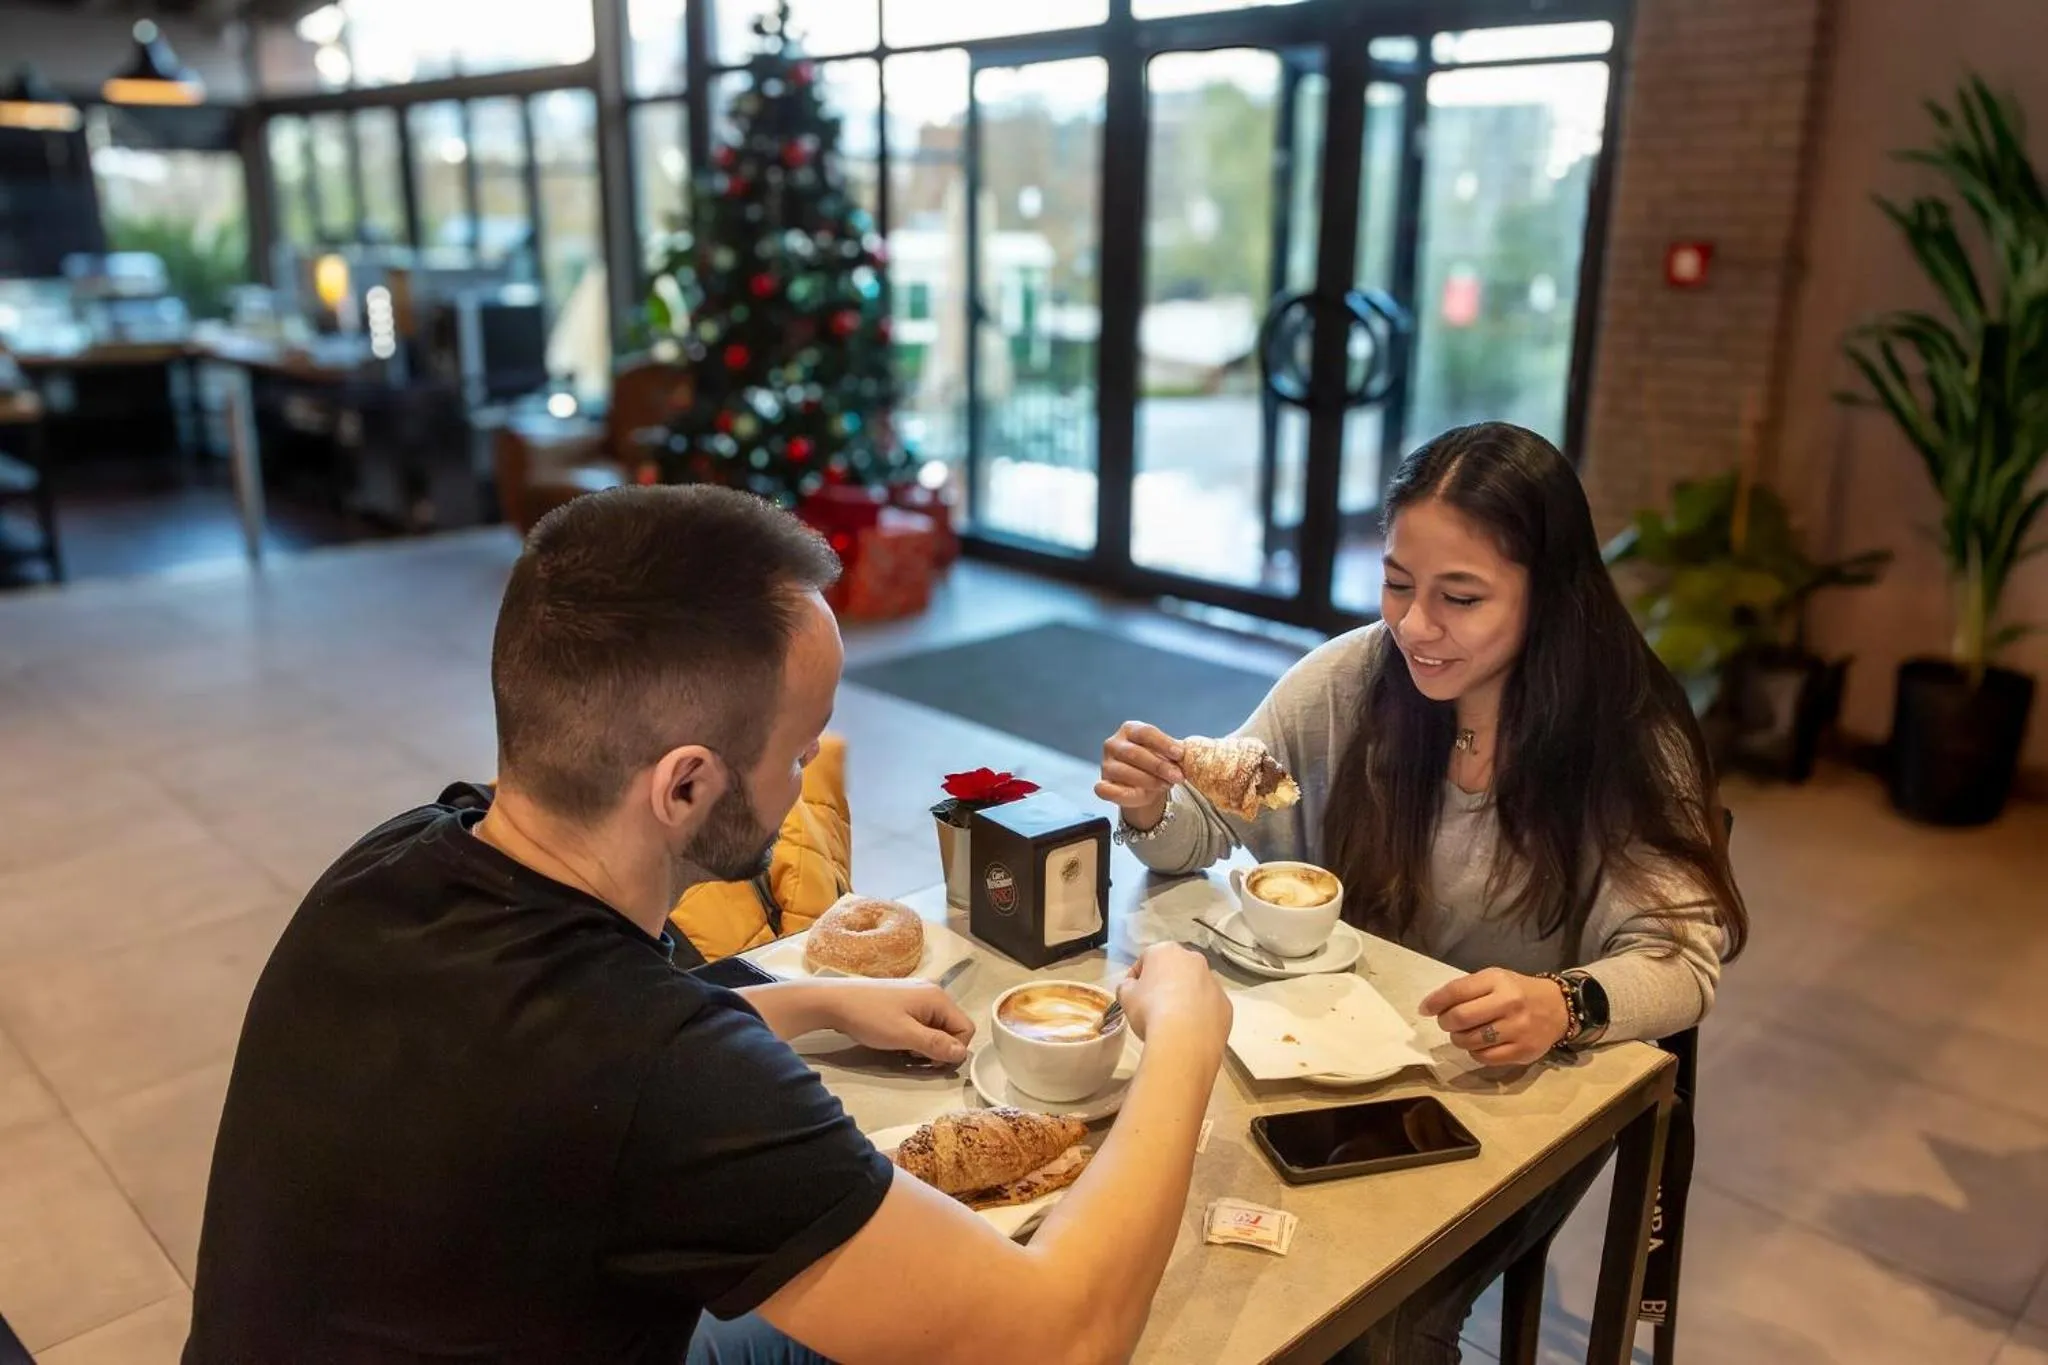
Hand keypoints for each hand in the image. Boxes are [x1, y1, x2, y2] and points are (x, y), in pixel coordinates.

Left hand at [822, 980, 975, 1064]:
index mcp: (938, 998)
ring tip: (903, 1048)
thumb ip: (936, 1044)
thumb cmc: (870, 1018)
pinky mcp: (903, 1000)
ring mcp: (917, 994)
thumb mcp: (904, 1036)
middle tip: (914, 1056)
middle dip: (938, 1047)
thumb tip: (963, 1054)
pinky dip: (914, 1034)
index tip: (931, 1061)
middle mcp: (932, 992)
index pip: (966, 1028)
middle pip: (952, 1027)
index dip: (954, 1049)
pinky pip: (921, 1021)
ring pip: (935, 1026)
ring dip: (925, 1043)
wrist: (834, 1001)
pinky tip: (896, 1039)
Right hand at [1095, 721, 1184, 826]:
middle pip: (1136, 753)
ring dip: (1149, 781)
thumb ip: (1174, 751)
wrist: (1144, 785)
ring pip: (1125, 772)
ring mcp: (1105, 765)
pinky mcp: (1102, 785)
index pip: (1146, 732)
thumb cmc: (1156, 763)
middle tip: (1178, 776)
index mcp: (1129, 729)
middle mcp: (1113, 744)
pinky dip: (1127, 795)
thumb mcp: (1166, 753)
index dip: (1163, 743)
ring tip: (1167, 785)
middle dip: (1159, 766)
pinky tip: (1145, 796)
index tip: (1180, 754)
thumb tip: (1191, 752)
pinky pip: (1110, 791)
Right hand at [1116, 942, 1231, 1054]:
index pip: (1146, 959)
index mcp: (1166, 951)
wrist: (1184, 1040)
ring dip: (1184, 998)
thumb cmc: (1150, 1011)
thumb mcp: (1125, 996)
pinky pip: (1208, 1006)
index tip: (1132, 994)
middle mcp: (1194, 960)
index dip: (1136, 977)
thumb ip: (1126, 986)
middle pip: (1174, 969)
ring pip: (1194, 987)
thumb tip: (1132, 987)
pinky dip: (1200, 1014)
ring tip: (1172, 1022)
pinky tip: (1189, 1030)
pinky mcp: (1226, 1004)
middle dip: (1164, 984)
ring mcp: (1213, 982)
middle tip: (1153, 1006)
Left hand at [1421, 968, 1570, 1066]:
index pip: (1457, 991)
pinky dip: (1475, 1053)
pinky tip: (1479, 1045)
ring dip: (1459, 1039)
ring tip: (1463, 1034)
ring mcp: (1518, 1029)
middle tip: (1447, 1023)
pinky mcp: (1523, 1051)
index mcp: (1499, 981)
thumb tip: (1431, 1006)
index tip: (1425, 1009)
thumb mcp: (1495, 979)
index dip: (1435, 1002)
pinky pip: (1485, 1057)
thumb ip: (1466, 989)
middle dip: (1445, 1023)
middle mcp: (1509, 1003)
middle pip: (1461, 1018)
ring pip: (1471, 1041)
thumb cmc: (1518, 991)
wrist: (1558, 1007)